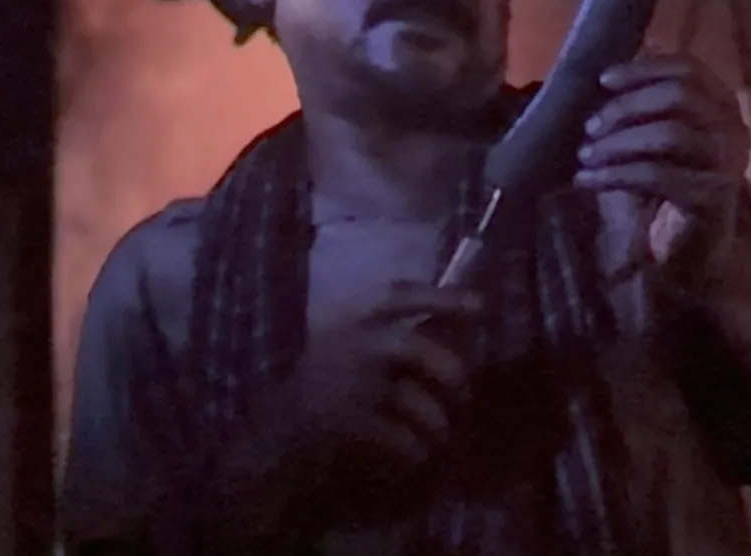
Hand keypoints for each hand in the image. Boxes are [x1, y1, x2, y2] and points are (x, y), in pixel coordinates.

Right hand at [278, 282, 479, 505]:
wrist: (271, 430)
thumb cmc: (317, 380)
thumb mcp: (346, 341)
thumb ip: (391, 332)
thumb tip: (454, 325)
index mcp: (348, 316)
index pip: (398, 294)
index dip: (441, 296)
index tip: (480, 304)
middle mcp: (349, 343)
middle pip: (412, 345)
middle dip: (448, 367)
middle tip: (464, 390)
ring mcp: (347, 385)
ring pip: (413, 400)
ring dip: (437, 422)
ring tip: (439, 434)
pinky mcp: (346, 424)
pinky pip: (400, 439)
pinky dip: (415, 451)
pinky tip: (416, 456)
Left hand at [575, 52, 749, 274]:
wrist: (692, 258)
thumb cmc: (668, 193)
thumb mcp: (654, 141)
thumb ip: (645, 104)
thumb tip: (617, 68)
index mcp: (723, 106)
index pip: (688, 69)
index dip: (643, 69)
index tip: (603, 80)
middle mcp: (734, 129)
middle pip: (679, 95)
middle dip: (627, 106)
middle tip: (590, 126)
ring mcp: (728, 164)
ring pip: (669, 133)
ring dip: (618, 142)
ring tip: (585, 155)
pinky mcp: (712, 198)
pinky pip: (657, 175)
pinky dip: (615, 174)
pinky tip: (587, 180)